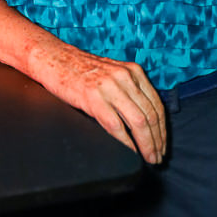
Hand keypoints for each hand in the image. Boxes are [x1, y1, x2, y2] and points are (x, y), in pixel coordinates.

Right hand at [42, 45, 166, 164]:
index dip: (162, 130)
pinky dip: (127, 143)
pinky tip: (130, 153)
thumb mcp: (112, 73)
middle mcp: (125, 77)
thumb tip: (145, 121)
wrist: (54, 58)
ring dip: (147, 145)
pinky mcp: (93, 98)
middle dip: (157, 141)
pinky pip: (117, 126)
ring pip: (139, 122)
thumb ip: (129, 90)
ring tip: (148, 158)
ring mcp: (109, 87)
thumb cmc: (81, 70)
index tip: (162, 144)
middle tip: (157, 157)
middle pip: (151, 115)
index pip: (157, 105)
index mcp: (132, 71)